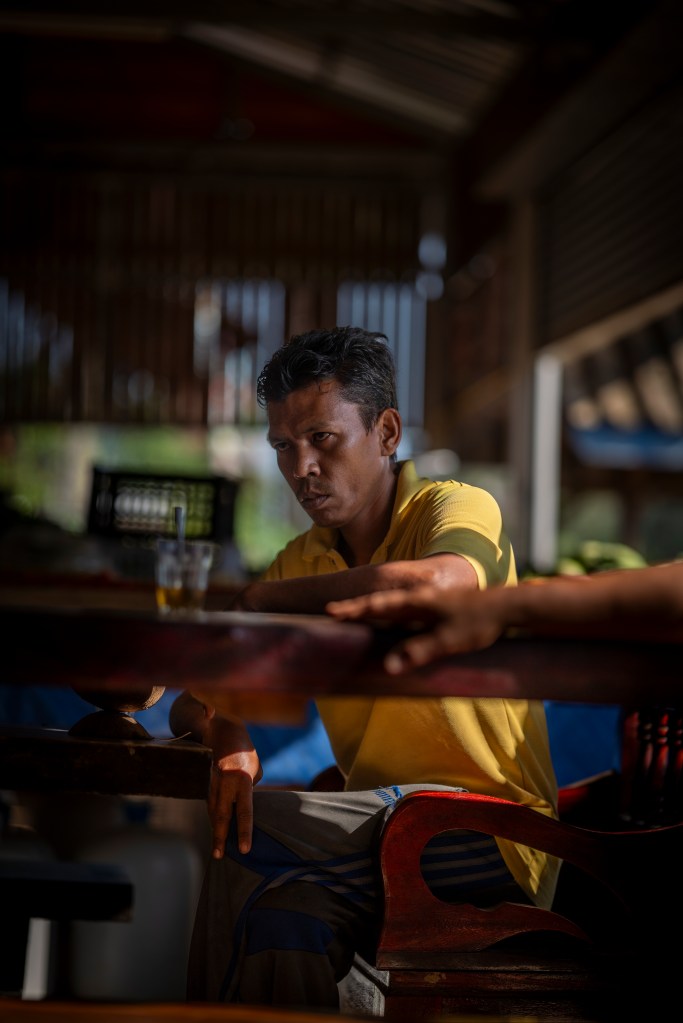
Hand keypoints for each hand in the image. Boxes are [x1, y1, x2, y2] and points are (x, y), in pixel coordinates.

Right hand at [202, 711, 262, 857]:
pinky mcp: (207, 784)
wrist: (223, 733)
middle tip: (219, 856)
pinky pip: (211, 805)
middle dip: (220, 837)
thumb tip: (245, 807)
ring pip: (213, 811)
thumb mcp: (255, 769)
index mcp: (242, 780)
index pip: (244, 811)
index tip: (244, 849)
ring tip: (217, 850)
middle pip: (222, 816)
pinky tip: (216, 831)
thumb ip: (251, 789)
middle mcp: (225, 784)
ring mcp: (213, 784)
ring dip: (215, 831)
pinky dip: (213, 819)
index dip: (244, 831)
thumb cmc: (245, 753)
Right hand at [327, 583, 507, 672]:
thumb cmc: (479, 623)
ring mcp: (431, 601)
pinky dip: (391, 615)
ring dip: (373, 610)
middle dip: (357, 608)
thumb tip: (388, 665)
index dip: (354, 610)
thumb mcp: (449, 641)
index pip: (378, 605)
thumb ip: (419, 652)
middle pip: (381, 602)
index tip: (331, 612)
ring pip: (393, 605)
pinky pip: (407, 610)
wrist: (509, 607)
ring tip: (355, 617)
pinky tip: (393, 624)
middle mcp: (421, 598)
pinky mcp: (440, 608)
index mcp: (418, 602)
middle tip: (333, 612)